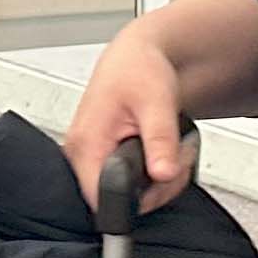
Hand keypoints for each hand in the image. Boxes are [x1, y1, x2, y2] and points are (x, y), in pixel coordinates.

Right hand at [63, 26, 195, 212]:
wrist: (136, 56)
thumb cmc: (139, 69)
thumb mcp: (157, 102)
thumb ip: (160, 140)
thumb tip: (163, 174)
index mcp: (86, 143)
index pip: (103, 200)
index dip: (139, 199)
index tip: (164, 176)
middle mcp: (82, 154)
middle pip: (119, 201)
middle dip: (157, 188)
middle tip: (175, 159)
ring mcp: (91, 157)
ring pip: (127, 195)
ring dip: (158, 181)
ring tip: (170, 149)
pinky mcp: (102, 157)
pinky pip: (127, 183)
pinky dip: (151, 175)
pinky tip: (159, 153)